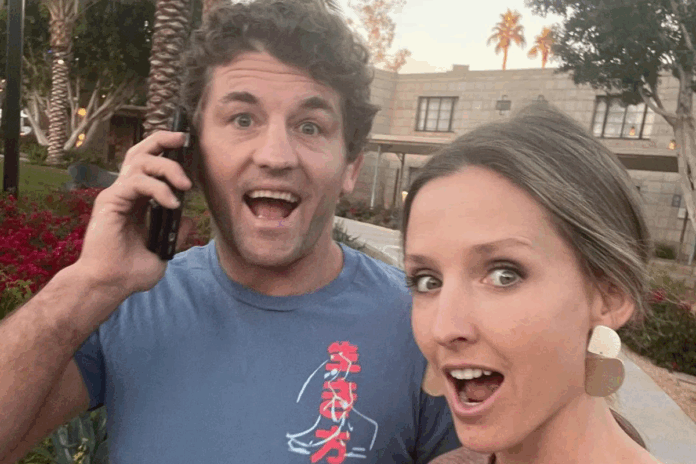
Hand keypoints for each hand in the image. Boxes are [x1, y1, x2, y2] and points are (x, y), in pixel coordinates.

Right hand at [72, 131, 193, 298]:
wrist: (110, 284)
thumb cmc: (131, 270)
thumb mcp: (164, 249)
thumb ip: (177, 233)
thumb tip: (191, 221)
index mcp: (137, 199)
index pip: (150, 164)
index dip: (166, 151)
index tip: (187, 146)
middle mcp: (125, 192)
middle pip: (141, 151)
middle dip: (163, 139)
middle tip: (184, 140)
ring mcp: (117, 194)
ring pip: (141, 161)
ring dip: (168, 168)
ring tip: (184, 186)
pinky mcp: (110, 201)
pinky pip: (137, 182)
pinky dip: (158, 188)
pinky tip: (171, 203)